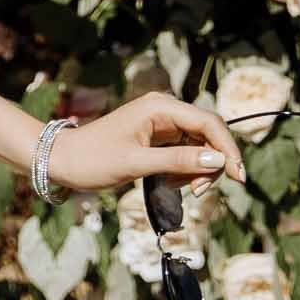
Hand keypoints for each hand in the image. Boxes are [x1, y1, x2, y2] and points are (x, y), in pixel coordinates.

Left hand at [46, 93, 246, 193]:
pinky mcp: (157, 138)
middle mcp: (164, 110)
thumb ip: (178, 161)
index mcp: (160, 107)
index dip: (227, 149)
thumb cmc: (92, 159)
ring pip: (199, 147)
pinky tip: (170, 183)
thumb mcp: (137, 163)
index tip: (239, 177)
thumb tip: (217, 160)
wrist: (60, 160)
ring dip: (197, 170)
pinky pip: (185, 153)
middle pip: (209, 135)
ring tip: (178, 189)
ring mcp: (161, 124)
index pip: (210, 123)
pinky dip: (184, 171)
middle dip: (211, 164)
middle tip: (198, 192)